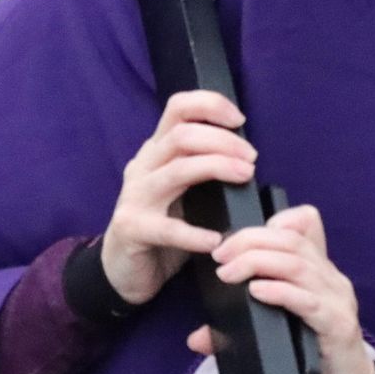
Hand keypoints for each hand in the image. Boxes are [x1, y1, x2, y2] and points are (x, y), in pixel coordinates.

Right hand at [100, 91, 254, 306]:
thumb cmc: (164, 226)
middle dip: (223, 141)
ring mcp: (135, 196)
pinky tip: (216, 240)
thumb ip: (203, 167)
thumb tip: (247, 154)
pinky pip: (168, 228)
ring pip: (178, 170)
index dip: (210, 104)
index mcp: (157, 151)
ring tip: (245, 177)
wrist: (123, 269)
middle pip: (182, 135)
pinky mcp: (132, 228)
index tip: (239, 120)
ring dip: (217, 168)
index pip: (178, 108)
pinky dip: (195, 234)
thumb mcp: (182, 189)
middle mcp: (144, 166)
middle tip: (251, 158)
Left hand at [190, 206, 374, 373]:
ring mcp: (337, 300)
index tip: (231, 241)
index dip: (266, 224)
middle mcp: (331, 278)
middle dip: (249, 240)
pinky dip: (280, 291)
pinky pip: (309, 301)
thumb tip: (197, 338)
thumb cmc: (313, 360)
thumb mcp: (276, 334)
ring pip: (298, 264)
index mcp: (319, 271)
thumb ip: (240, 328)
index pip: (302, 224)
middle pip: (290, 240)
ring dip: (257, 262)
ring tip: (228, 273)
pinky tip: (256, 291)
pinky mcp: (338, 326)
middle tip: (219, 256)